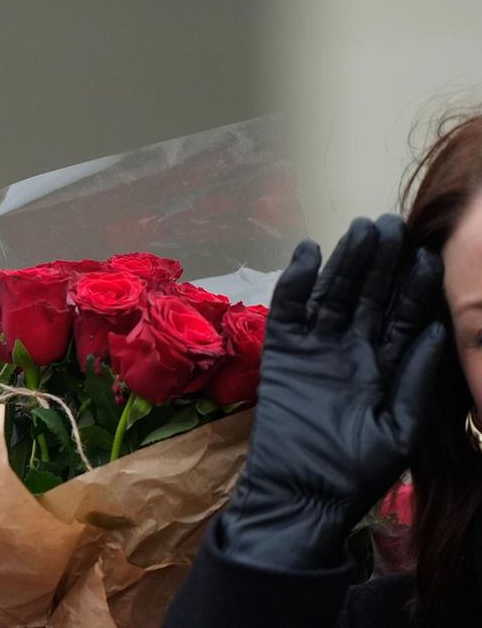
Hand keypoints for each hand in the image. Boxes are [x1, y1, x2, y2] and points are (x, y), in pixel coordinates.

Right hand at [220, 215, 446, 569]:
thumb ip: (417, 379)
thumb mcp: (401, 429)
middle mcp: (352, 349)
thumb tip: (436, 328)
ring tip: (360, 228)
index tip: (428, 252)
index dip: (414, 285)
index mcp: (386, 366)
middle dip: (381, 260)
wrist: (301, 495)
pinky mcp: (282, 351)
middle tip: (391, 223)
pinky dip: (295, 279)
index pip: (404, 315)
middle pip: (369, 294)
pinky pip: (289, 309)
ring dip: (345, 260)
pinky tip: (308, 252)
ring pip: (333, 292)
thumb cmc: (356, 471)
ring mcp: (316, 348)